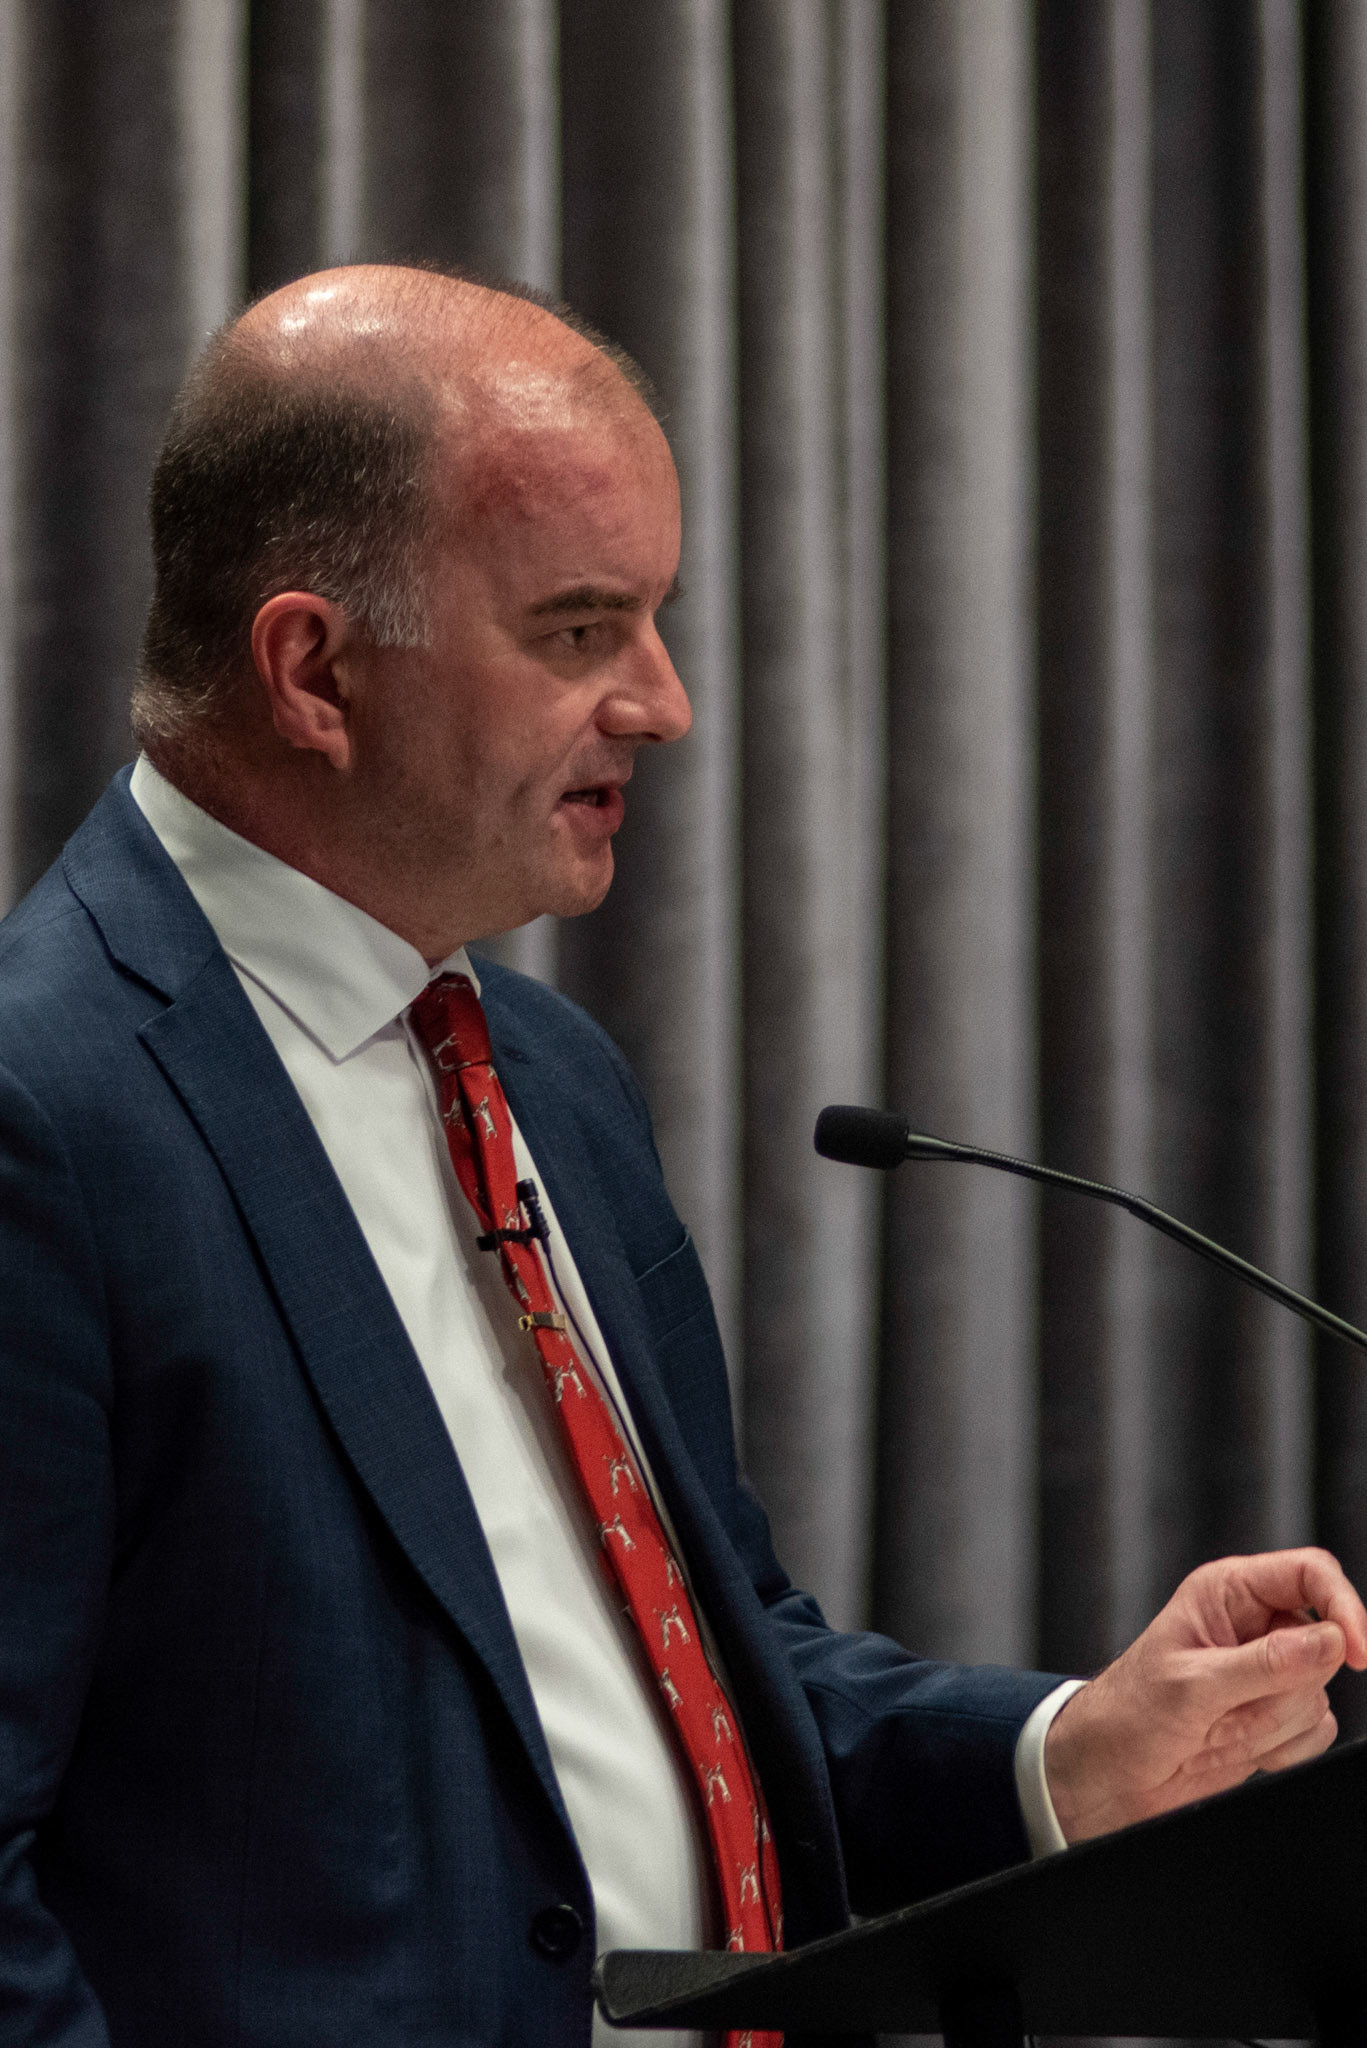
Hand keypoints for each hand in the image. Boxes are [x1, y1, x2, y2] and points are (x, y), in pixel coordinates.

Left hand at [1043, 1546, 1366, 1842]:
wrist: (1111, 1775)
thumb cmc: (1130, 1714)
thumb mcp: (1190, 1686)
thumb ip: (1263, 1665)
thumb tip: (1332, 1641)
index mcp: (1228, 1592)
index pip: (1310, 1573)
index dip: (1344, 1607)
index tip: (1357, 1655)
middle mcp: (1254, 1625)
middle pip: (1324, 1645)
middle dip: (1285, 1690)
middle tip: (1227, 1710)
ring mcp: (1268, 1672)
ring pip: (1319, 1695)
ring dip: (1274, 1725)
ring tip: (1217, 1729)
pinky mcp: (1274, 1714)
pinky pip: (1317, 1731)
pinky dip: (1283, 1749)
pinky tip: (1234, 1748)